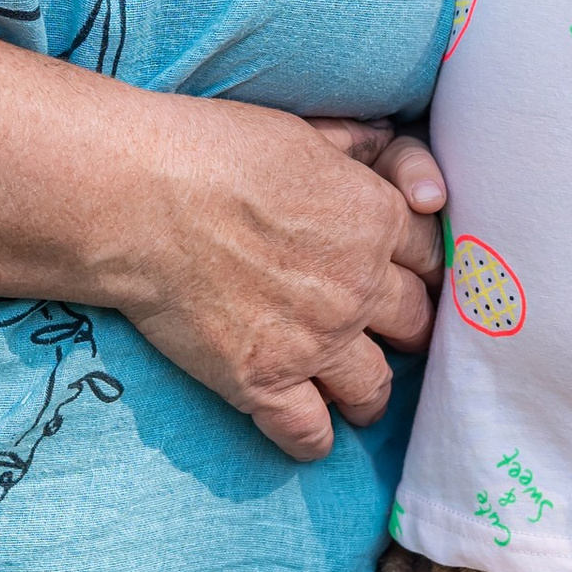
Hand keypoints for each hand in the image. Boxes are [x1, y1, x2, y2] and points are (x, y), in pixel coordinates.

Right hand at [119, 97, 441, 464]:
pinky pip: (311, 434)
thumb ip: (358, 149)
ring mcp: (316, 341)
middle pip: (415, 324)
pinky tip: (309, 431)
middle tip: (390, 334)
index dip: (423, 268)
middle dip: (406, 329)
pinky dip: (314, 439)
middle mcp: (359, 286)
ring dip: (369, 393)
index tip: (413, 279)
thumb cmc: (215, 151)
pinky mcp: (265, 382)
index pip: (432, 256)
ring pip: (374, 389)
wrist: (138, 198)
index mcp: (375, 218)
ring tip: (355, 394)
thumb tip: (387, 151)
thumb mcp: (304, 132)